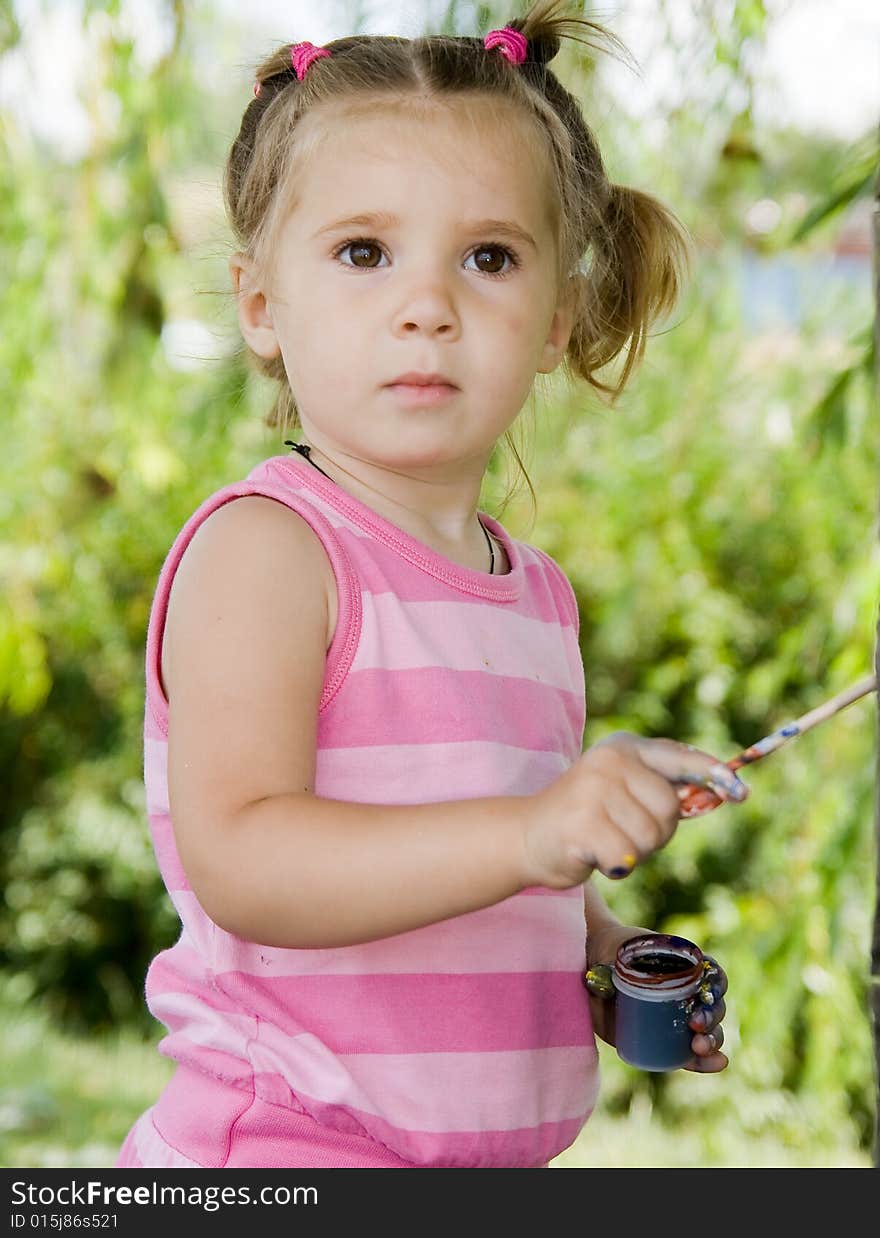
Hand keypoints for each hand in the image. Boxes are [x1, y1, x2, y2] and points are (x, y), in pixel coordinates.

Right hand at [522, 732, 748, 889]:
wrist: (526, 836)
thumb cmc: (587, 818)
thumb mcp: (622, 789)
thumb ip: (662, 786)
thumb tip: (722, 789)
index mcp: (625, 747)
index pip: (680, 758)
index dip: (715, 775)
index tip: (743, 793)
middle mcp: (610, 760)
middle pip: (670, 809)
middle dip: (657, 833)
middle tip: (624, 833)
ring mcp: (594, 788)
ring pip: (650, 837)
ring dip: (636, 852)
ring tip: (607, 842)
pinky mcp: (582, 821)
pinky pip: (627, 857)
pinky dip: (616, 866)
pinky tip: (593, 855)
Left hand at [585, 923, 729, 1073]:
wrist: (590, 973)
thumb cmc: (606, 954)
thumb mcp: (611, 950)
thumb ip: (613, 962)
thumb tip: (604, 981)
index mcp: (683, 966)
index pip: (712, 975)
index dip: (717, 985)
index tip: (707, 993)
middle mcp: (687, 993)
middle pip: (715, 1005)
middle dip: (712, 1017)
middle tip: (696, 1025)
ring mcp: (677, 1019)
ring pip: (709, 1031)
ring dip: (712, 1040)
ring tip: (699, 1046)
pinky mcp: (665, 1042)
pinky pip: (690, 1055)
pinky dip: (704, 1061)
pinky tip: (717, 1063)